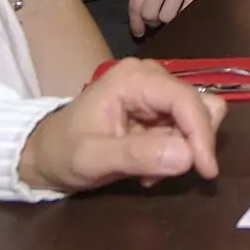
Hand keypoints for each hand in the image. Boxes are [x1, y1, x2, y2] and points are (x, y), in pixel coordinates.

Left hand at [17, 58, 225, 192]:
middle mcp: (152, 77)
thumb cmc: (62, 153)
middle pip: (200, 104)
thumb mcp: (92, 159)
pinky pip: (186, 128)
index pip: (185, 101)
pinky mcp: (159, 108)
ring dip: (186, 148)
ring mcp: (157, 92)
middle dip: (193, 142)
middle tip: (166, 172)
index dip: (201, 135)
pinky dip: (177, 151)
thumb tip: (187, 157)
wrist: (43, 155)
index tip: (206, 171)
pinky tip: (149, 167)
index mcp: (134, 79)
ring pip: (200, 116)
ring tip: (153, 171)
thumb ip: (137, 156)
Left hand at [128, 0, 242, 36]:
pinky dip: (184, 17)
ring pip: (166, 17)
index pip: (135, 3)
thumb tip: (143, 12)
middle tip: (159, 20)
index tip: (139, 31)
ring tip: (174, 14)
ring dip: (169, 21)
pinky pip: (186, 13)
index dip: (135, 23)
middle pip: (148, 13)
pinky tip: (186, 12)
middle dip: (152, 22)